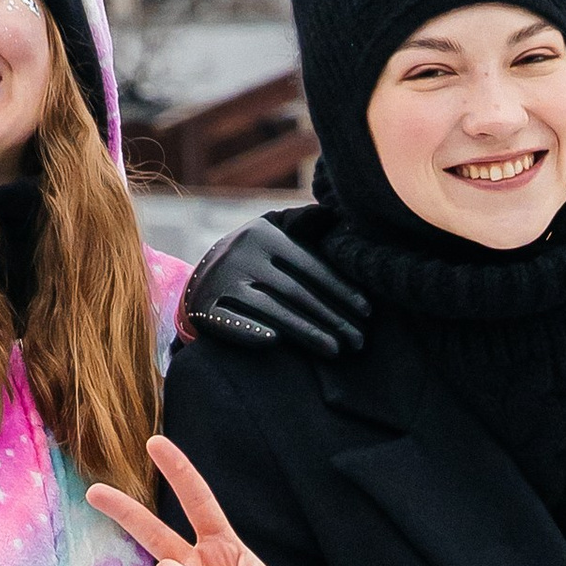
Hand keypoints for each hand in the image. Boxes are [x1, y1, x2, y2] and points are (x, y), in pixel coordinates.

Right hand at [182, 215, 367, 367]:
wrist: (198, 280)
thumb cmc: (252, 259)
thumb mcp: (273, 233)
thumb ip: (302, 225)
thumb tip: (332, 214)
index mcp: (263, 235)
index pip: (310, 266)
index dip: (341, 289)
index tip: (367, 310)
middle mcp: (241, 255)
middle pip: (296, 292)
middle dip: (332, 318)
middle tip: (358, 340)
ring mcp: (220, 282)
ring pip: (272, 310)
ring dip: (307, 332)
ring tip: (335, 350)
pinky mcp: (203, 308)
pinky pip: (233, 323)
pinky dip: (252, 331)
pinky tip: (277, 342)